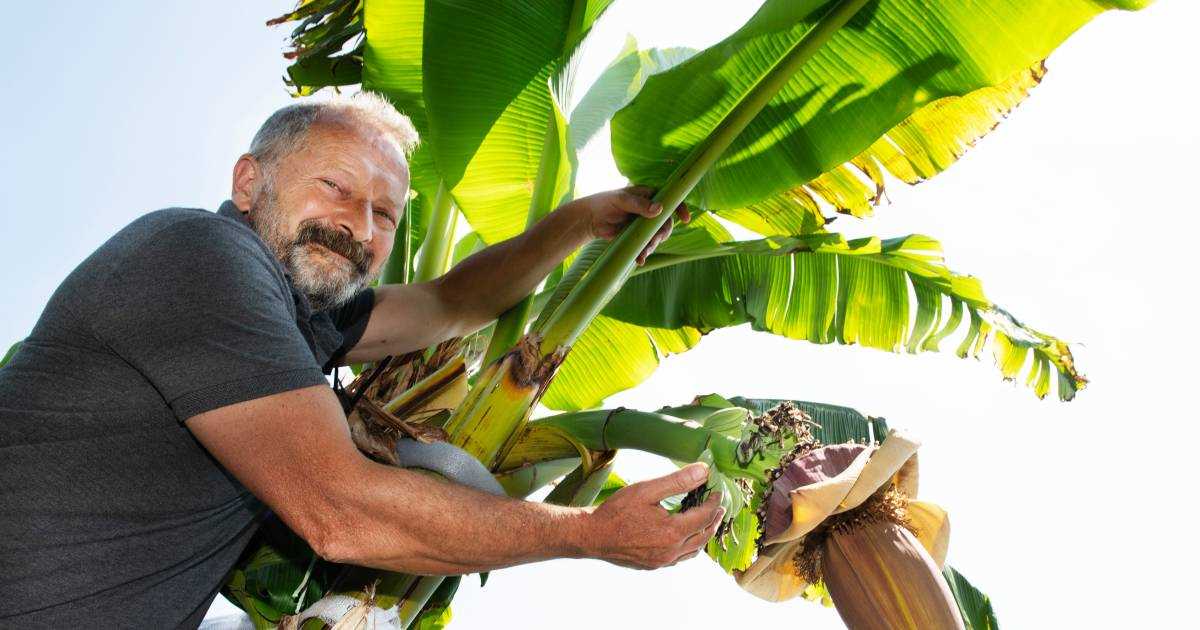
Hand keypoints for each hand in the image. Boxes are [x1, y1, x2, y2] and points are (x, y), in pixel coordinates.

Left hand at [569, 186, 690, 264]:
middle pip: (666, 223)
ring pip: (657, 237)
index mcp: (650, 196)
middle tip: (655, 241)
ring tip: (643, 253)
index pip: (671, 200)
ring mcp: (645, 225)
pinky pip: (647, 245)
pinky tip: (640, 259)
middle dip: (662, 234)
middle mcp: (651, 210)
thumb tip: (659, 209)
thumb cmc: (605, 202)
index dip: (680, 208)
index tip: (685, 218)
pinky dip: (644, 253)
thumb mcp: (621, 200)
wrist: (591, 219)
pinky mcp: (638, 237)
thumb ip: (639, 204)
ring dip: (653, 246)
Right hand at [581, 462, 724, 569]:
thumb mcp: (647, 490)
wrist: (592, 536)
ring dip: (703, 534)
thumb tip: (703, 471)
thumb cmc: (616, 511)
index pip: (704, 516)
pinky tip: (685, 536)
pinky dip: (689, 546)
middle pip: (703, 535)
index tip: (716, 490)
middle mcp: (671, 551)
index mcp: (672, 532)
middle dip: (713, 519)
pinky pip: (680, 558)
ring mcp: (662, 561)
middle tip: (719, 506)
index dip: (713, 502)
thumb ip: (677, 481)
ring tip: (707, 520)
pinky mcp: (654, 566)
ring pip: (694, 550)